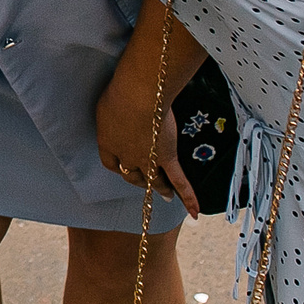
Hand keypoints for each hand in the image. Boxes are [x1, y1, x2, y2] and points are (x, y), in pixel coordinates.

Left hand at [96, 73, 198, 212]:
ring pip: (154, 180)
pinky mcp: (167, 157)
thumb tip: (117, 107)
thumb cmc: (119, 92)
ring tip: (167, 196)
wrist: (139, 94)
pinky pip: (179, 180)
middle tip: (144, 183)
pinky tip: (195, 211)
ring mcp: (147, 159)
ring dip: (161, 189)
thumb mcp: (109, 102)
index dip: (118, 165)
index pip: (111, 162)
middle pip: (131, 175)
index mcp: (108, 142)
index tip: (122, 166)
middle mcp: (126, 156)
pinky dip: (188, 197)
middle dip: (138, 180)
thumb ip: (113, 112)